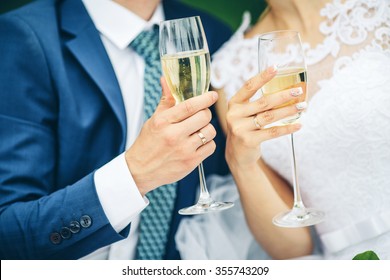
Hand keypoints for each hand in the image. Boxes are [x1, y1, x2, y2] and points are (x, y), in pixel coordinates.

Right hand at [125, 77, 217, 194]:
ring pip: (210, 132)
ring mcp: (183, 150)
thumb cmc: (147, 143)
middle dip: (205, 114)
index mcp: (163, 122)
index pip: (190, 106)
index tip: (212, 95)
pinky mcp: (190, 162)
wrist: (140, 170)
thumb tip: (166, 80)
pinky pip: (210, 147)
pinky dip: (207, 143)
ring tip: (198, 131)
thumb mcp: (154, 120)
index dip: (205, 98)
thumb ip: (166, 101)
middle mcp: (174, 135)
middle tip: (200, 116)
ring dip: (207, 129)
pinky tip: (198, 143)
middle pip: (204, 117)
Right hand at [226, 66, 304, 168]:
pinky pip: (272, 132)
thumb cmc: (245, 128)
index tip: (276, 67)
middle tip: (299, 90)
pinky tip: (298, 125)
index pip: (249, 86)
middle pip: (263, 102)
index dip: (263, 77)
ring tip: (302, 106)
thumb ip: (256, 102)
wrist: (237, 154)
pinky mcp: (248, 140)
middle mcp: (234, 114)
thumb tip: (285, 89)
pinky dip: (287, 128)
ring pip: (269, 116)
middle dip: (283, 95)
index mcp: (234, 103)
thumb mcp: (244, 113)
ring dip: (288, 110)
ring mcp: (240, 128)